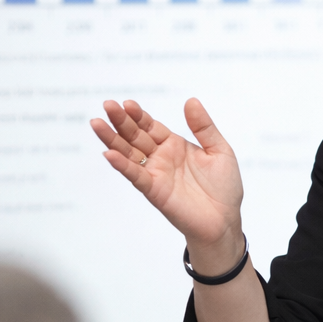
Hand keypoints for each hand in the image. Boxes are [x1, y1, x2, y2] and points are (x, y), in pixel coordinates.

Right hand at [91, 98, 244, 269]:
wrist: (225, 220)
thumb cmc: (224, 188)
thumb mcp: (219, 150)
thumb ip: (204, 127)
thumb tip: (190, 101)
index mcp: (174, 145)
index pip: (150, 125)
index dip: (138, 115)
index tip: (127, 103)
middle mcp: (161, 158)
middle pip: (135, 136)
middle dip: (121, 121)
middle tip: (107, 105)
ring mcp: (155, 174)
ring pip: (128, 153)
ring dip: (112, 140)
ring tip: (97, 124)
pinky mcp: (154, 191)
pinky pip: (136, 176)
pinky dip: (122, 165)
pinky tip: (110, 154)